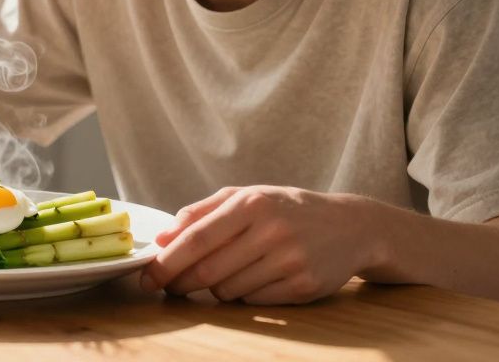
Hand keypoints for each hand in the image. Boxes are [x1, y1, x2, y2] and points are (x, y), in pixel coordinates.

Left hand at [140, 186, 379, 304]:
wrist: (351, 226)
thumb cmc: (287, 209)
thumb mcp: (246, 197)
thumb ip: (200, 213)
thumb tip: (162, 238)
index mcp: (251, 204)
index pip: (196, 239)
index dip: (166, 262)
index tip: (147, 277)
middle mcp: (271, 231)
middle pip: (207, 270)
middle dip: (180, 283)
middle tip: (170, 286)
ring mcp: (290, 261)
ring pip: (228, 290)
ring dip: (215, 289)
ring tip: (226, 273)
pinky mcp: (304, 287)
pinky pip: (254, 302)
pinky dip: (243, 296)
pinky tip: (254, 279)